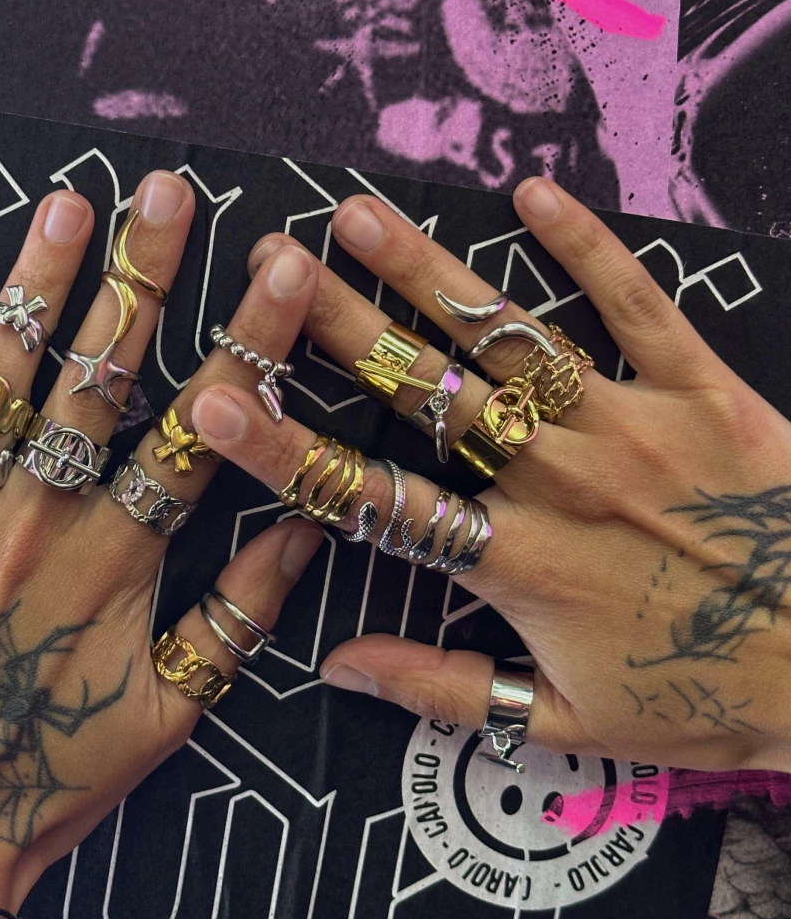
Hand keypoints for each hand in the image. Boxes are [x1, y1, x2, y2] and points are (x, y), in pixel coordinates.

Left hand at [0, 172, 323, 911]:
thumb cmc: (54, 781)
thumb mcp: (175, 710)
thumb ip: (243, 613)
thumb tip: (303, 524)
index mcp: (118, 563)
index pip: (203, 431)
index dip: (250, 343)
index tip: (281, 269)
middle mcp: (36, 526)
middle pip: (100, 381)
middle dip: (142, 281)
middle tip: (168, 194)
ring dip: (32, 290)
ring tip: (67, 208)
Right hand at [189, 176, 790, 773]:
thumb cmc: (702, 694)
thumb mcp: (567, 726)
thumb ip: (444, 691)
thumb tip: (334, 667)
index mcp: (517, 563)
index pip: (373, 500)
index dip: (285, 452)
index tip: (216, 403)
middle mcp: (558, 480)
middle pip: (427, 394)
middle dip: (342, 326)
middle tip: (274, 266)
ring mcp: (629, 426)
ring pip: (508, 339)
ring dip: (430, 273)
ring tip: (360, 216)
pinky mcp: (702, 390)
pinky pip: (636, 303)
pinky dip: (587, 245)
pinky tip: (532, 192)